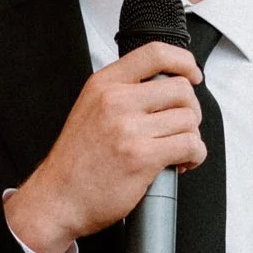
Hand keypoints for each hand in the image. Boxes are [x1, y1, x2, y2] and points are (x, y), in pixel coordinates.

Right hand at [6, 46, 204, 252]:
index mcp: (104, 84)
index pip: (155, 53)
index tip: (193, 74)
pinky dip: (195, 155)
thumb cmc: (75, 161)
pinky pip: (190, 145)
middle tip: (181, 127)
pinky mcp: (142, 156)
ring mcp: (129, 128)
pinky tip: (181, 163)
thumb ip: (122, 92)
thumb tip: (164, 87)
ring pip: (189, 119)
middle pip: (181, 89)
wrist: (57, 199)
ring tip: (177, 150)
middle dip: (191, 110)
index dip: (184, 61)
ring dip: (192, 137)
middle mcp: (116, 101)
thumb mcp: (90, 108)